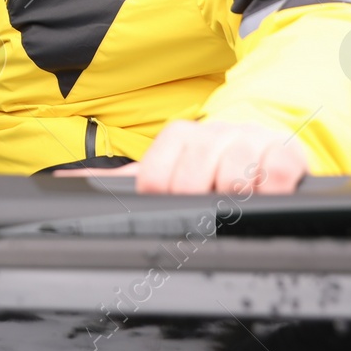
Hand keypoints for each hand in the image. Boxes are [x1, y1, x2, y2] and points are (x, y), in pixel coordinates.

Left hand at [55, 119, 308, 194]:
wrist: (266, 142)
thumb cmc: (210, 162)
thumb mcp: (166, 166)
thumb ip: (119, 180)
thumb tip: (65, 184)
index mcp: (178, 136)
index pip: (155, 177)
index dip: (159, 200)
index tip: (168, 208)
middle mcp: (212, 134)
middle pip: (192, 180)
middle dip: (195, 204)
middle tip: (202, 216)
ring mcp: (250, 142)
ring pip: (233, 178)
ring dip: (231, 200)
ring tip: (232, 207)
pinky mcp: (286, 154)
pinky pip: (276, 175)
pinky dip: (270, 191)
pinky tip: (265, 196)